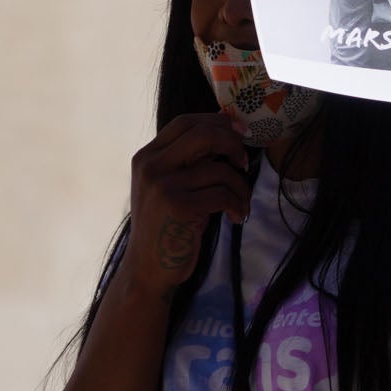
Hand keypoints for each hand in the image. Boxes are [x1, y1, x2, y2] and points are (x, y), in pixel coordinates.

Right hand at [125, 113, 251, 297]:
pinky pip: (222, 194)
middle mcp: (151, 166)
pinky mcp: (177, 207)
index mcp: (146, 156)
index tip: (240, 132)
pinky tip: (237, 217)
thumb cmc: (167, 225)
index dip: (217, 122)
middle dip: (233, 144)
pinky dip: (237, 204)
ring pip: (219, 169)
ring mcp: (162, 186)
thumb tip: (225, 128)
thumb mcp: (169, 185)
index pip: (186, 122)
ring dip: (240, 186)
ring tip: (241, 203)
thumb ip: (187, 159)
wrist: (148, 269)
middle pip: (203, 134)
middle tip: (244, 162)